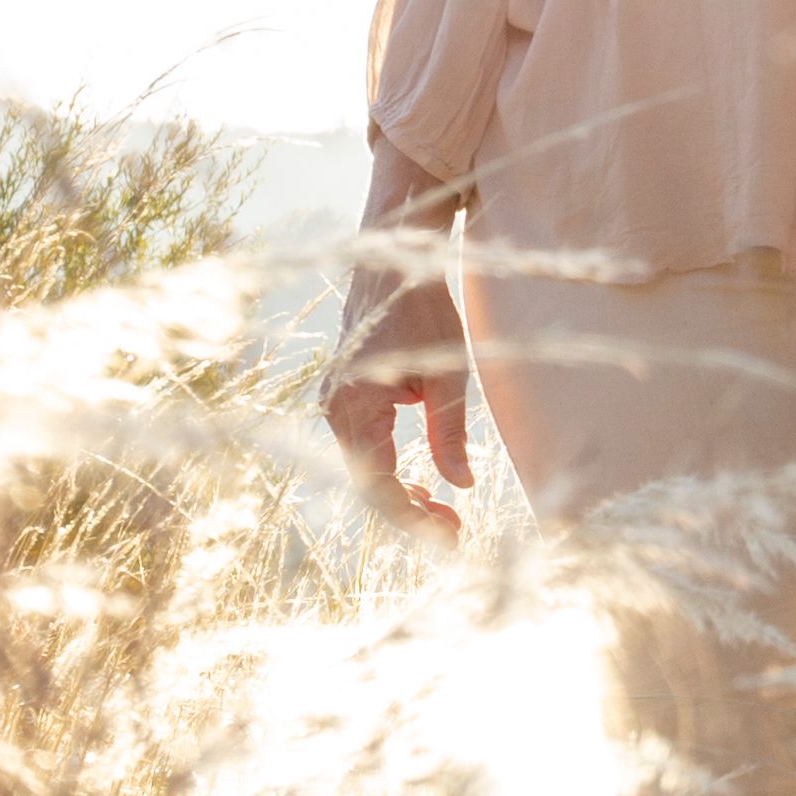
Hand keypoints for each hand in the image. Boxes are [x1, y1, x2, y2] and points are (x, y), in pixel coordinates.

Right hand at [331, 152, 476, 536]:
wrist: (394, 257)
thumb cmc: (423, 308)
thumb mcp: (447, 373)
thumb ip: (450, 432)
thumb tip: (461, 485)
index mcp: (354, 405)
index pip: (377, 484)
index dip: (412, 519)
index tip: (449, 538)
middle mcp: (334, 409)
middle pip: (367, 485)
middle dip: (410, 515)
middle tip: (457, 534)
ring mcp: (335, 404)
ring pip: (365, 470)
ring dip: (402, 498)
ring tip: (448, 517)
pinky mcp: (346, 398)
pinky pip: (366, 450)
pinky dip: (393, 473)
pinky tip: (426, 489)